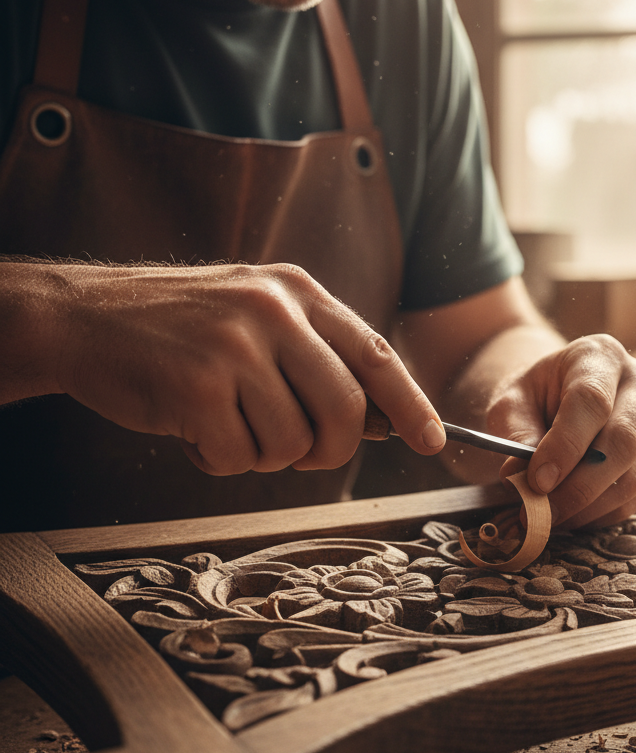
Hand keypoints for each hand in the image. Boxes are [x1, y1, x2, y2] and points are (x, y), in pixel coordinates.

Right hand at [36, 262, 444, 473]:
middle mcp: (274, 312)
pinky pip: (238, 458)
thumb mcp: (258, 316)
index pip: (377, 355)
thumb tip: (381, 419)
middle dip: (332, 450)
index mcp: (298, 292)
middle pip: (346, 410)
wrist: (84, 318)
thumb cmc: (182, 329)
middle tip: (302, 452)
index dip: (411, 404)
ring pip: (292, 442)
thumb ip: (317, 356)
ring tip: (226, 423)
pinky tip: (193, 429)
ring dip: (263, 454)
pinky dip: (219, 460)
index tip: (433, 441)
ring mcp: (235, 347)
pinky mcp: (197, 386)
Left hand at [485, 334, 635, 527]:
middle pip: (623, 441)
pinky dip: (607, 514)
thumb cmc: (536, 398)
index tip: (536, 481)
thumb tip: (520, 477)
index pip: (592, 401)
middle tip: (540, 514)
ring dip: (590, 507)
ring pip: (635, 475)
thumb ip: (515, 434)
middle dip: (578, 487)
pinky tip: (576, 515)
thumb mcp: (512, 404)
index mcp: (600, 355)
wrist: (562, 398)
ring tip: (552, 518)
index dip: (565, 446)